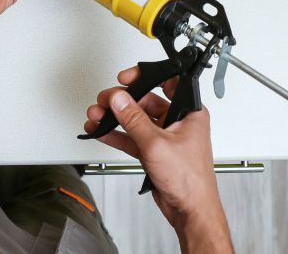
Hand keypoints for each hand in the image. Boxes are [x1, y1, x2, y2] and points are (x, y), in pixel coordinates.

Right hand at [84, 67, 232, 252]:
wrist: (190, 210)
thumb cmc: (190, 180)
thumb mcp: (156, 144)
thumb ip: (134, 119)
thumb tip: (119, 99)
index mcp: (189, 113)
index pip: (169, 82)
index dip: (147, 76)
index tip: (126, 78)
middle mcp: (178, 121)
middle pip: (145, 100)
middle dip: (122, 100)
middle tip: (105, 101)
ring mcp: (165, 136)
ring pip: (136, 119)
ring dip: (115, 117)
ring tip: (97, 115)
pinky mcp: (154, 150)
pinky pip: (132, 136)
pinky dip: (117, 134)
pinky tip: (101, 131)